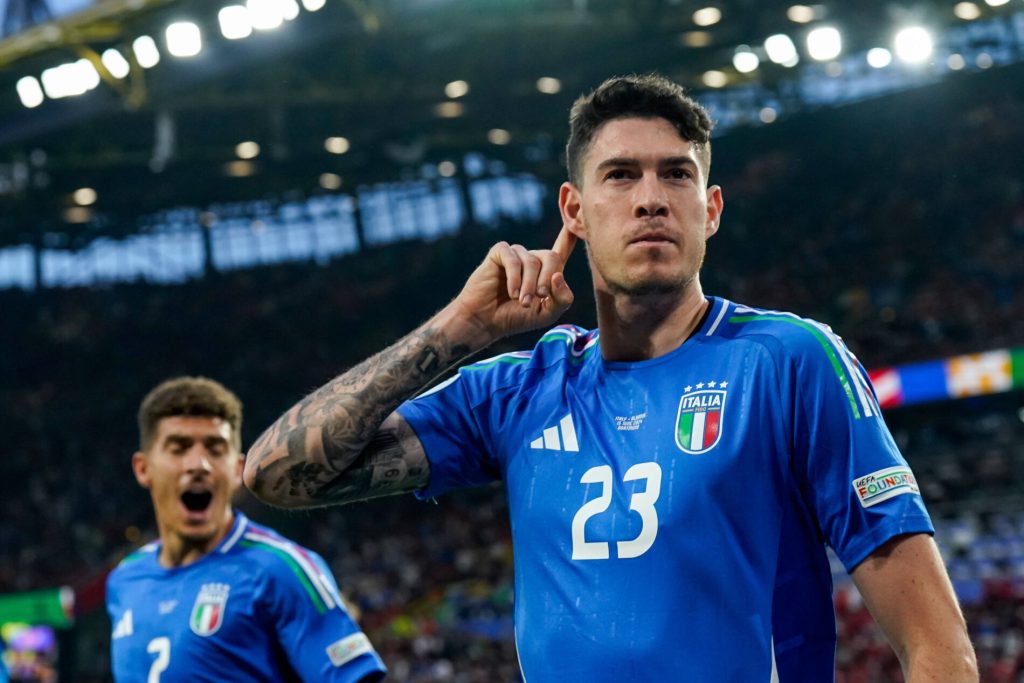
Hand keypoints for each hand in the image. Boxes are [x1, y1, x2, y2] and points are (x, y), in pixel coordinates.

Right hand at [453, 225, 576, 341]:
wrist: (485, 321)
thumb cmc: (515, 317)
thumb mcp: (547, 314)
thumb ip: (562, 299)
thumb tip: (558, 276)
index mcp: (546, 271)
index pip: (561, 249)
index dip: (569, 236)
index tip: (577, 219)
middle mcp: (532, 258)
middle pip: (552, 257)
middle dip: (547, 280)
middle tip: (539, 297)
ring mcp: (516, 254)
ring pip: (532, 262)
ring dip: (528, 285)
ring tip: (521, 301)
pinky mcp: (499, 252)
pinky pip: (513, 260)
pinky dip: (515, 278)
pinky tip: (512, 293)